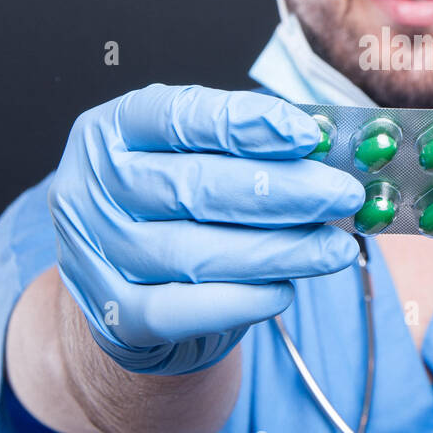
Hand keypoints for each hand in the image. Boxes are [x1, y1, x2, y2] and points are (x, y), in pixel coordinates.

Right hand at [47, 84, 364, 374]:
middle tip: (343, 195)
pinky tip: (286, 289)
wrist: (131, 279)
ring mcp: (94, 253)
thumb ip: (255, 144)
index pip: (179, 117)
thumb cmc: (179, 201)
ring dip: (277, 251)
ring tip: (335, 248)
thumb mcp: (203, 153)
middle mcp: (90, 187)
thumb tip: (328, 148)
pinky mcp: (113, 315)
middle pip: (192, 188)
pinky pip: (181, 311)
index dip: (247, 124)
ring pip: (193, 253)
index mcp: (113, 129)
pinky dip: (240, 301)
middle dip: (281, 191)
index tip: (309, 136)